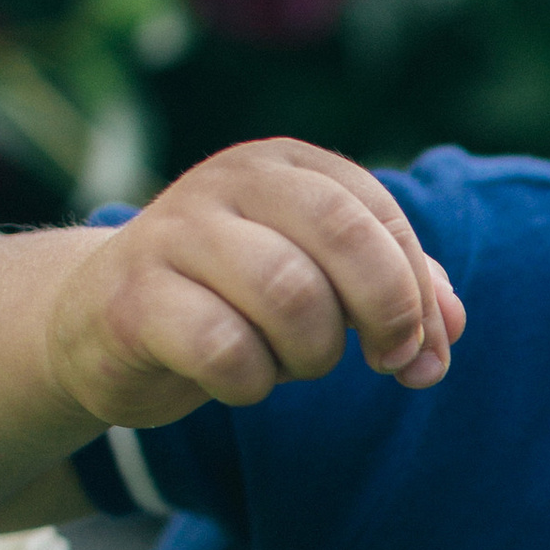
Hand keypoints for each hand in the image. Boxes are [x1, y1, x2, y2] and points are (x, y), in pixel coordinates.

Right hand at [40, 139, 462, 430]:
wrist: (97, 323)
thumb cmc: (232, 300)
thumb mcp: (322, 282)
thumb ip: (396, 290)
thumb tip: (452, 325)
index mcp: (285, 166)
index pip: (380, 216)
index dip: (417, 293)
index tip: (421, 351)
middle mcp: (228, 182)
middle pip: (342, 234)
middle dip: (386, 311)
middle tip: (387, 362)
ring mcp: (173, 234)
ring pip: (289, 293)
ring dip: (312, 353)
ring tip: (292, 363)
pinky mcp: (133, 298)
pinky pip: (226, 348)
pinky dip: (251, 383)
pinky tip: (239, 380)